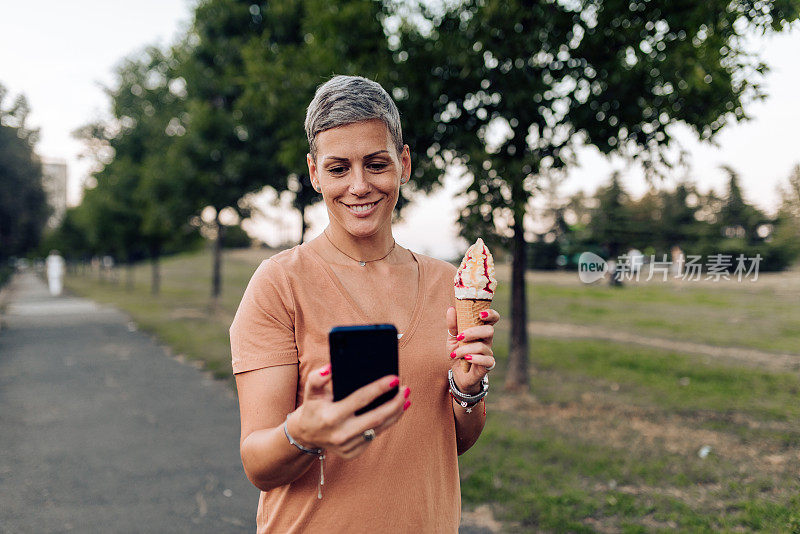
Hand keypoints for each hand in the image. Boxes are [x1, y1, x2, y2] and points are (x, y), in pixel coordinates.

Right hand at [288, 365, 409, 458]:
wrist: (306, 434)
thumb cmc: (313, 407)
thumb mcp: (311, 390)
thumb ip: (318, 377)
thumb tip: (333, 367)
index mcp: (331, 416)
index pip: (361, 400)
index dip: (379, 388)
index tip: (395, 379)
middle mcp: (340, 434)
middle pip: (376, 418)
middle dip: (395, 403)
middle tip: (406, 389)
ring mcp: (347, 446)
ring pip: (379, 429)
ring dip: (396, 413)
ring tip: (405, 398)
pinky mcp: (352, 453)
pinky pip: (374, 436)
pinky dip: (387, 423)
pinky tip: (396, 412)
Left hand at [446, 306, 499, 393]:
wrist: (458, 373)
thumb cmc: (457, 353)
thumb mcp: (452, 339)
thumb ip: (453, 325)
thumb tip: (451, 309)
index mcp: (481, 330)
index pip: (493, 318)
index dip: (491, 314)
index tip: (481, 314)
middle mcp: (487, 340)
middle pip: (489, 330)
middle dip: (474, 332)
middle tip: (460, 337)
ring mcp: (489, 352)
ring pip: (482, 346)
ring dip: (466, 349)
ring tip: (455, 354)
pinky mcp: (488, 364)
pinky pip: (486, 360)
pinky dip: (475, 358)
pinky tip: (466, 359)